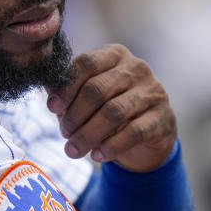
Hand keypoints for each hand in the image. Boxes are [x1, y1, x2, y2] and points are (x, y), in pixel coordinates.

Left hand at [46, 44, 176, 171]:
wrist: (148, 133)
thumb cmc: (109, 107)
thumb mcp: (87, 95)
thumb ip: (66, 90)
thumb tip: (47, 94)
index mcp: (114, 54)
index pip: (86, 63)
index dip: (66, 86)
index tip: (52, 108)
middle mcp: (136, 68)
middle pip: (97, 90)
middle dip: (75, 115)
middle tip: (64, 133)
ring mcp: (153, 91)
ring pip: (113, 112)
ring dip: (88, 135)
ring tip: (73, 150)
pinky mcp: (162, 117)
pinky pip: (133, 132)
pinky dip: (111, 147)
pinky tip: (97, 156)